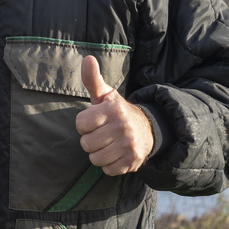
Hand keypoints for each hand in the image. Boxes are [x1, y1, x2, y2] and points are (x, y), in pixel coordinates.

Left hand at [76, 55, 152, 175]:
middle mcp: (123, 127)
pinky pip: (107, 170)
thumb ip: (92, 79)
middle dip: (91, 140)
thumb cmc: (117, 112)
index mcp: (113, 109)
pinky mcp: (132, 161)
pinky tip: (116, 154)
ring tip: (108, 144)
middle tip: (102, 134)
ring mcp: (129, 145)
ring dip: (98, 153)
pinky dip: (109, 164)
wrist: (148, 129)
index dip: (85, 124)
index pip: (80, 124)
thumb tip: (87, 58)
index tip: (95, 121)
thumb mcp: (106, 94)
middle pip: (86, 144)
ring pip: (95, 159)